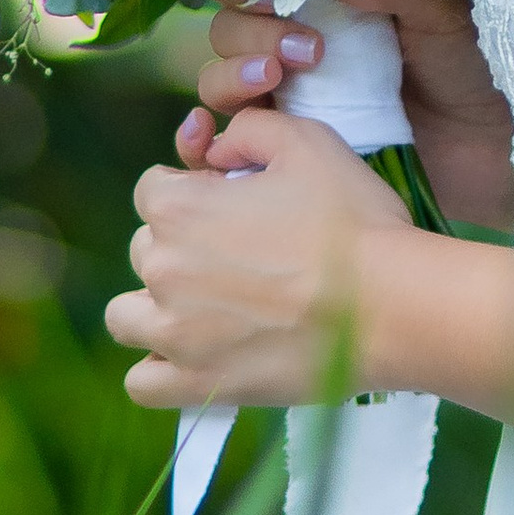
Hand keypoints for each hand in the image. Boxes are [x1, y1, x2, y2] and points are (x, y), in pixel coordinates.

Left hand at [107, 107, 407, 408]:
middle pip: (143, 249)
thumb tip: (217, 150)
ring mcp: (174, 334)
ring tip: (203, 305)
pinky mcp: (196, 384)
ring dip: (154, 306)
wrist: (388, 303)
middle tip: (237, 250)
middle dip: (179, 242)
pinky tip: (196, 352)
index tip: (228, 200)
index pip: (151, 189)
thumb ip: (249, 129)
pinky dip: (159, 368)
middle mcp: (163, 271)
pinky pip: (141, 383)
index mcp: (180, 209)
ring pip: (125, 317)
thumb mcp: (307, 142)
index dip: (191, 188)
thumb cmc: (351, 219)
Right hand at [174, 0, 513, 226]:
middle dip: (251, 30)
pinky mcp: (286, 152)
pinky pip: (223, 143)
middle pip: (229, 25)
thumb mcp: (442, 15)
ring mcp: (288, 102)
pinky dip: (202, 137)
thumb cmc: (470, 67)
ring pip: (218, 79)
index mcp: (329, 1)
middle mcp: (296, 46)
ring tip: (276, 81)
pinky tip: (215, 137)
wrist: (492, 149)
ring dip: (232, 74)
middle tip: (303, 50)